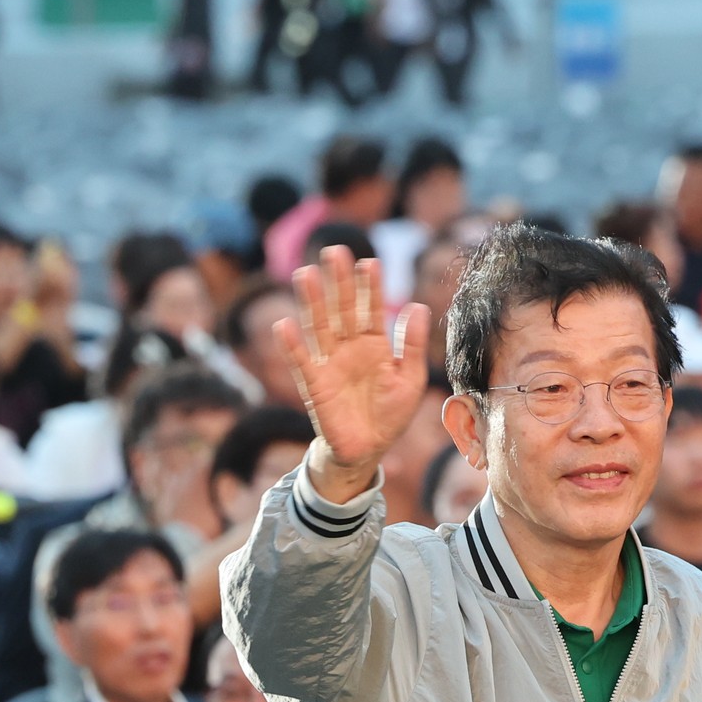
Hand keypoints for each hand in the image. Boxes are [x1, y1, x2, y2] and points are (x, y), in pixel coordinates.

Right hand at [282, 246, 427, 498]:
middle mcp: (350, 348)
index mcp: (375, 345)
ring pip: (320, 327)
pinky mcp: (315, 385)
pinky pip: (302, 362)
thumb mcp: (409, 380)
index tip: (371, 263)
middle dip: (339, 282)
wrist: (368, 450)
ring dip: (312, 302)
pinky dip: (292, 345)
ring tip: (306, 274)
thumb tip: (418, 305)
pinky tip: (283, 324)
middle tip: (334, 251)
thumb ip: (412, 345)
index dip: (370, 287)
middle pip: (342, 309)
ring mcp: (330, 364)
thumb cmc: (389, 414)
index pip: (371, 309)